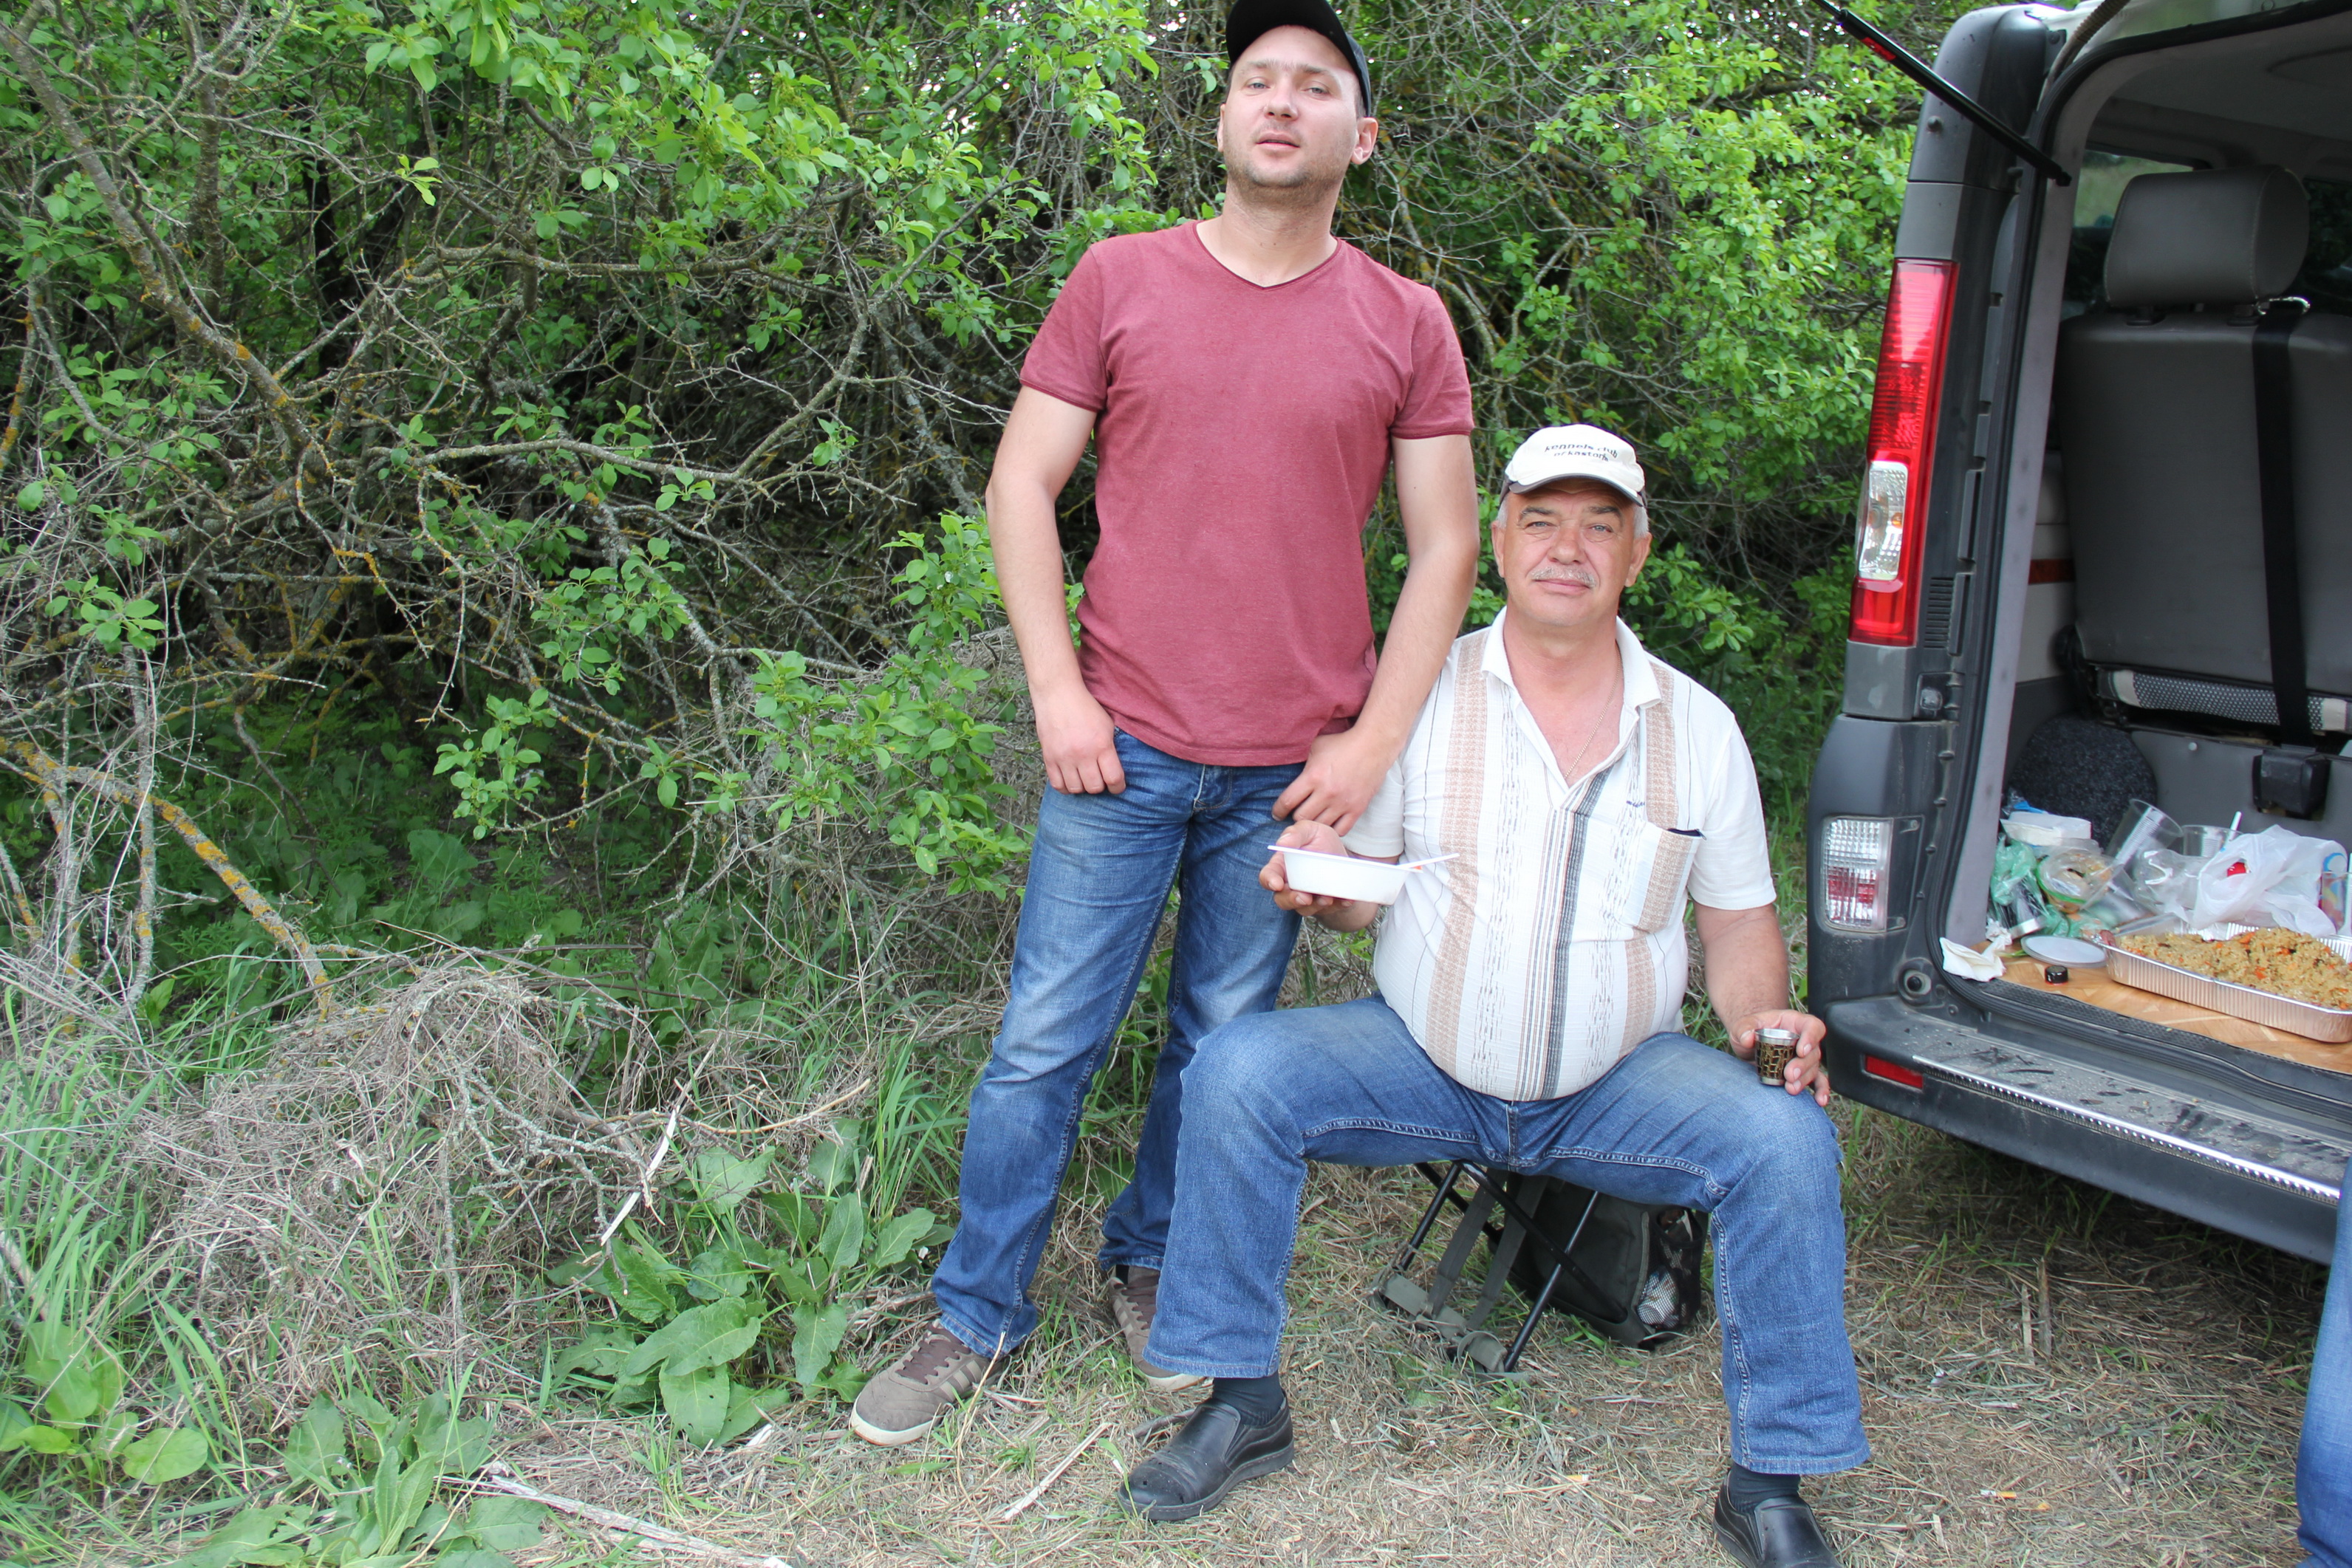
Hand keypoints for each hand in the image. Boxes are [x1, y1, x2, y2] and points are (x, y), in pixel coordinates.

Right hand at [1034, 684, 1123, 793]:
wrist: (1058, 695)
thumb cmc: (1085, 708)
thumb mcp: (1107, 725)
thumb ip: (1110, 749)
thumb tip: (1113, 771)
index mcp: (1101, 745)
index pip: (1114, 779)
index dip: (1118, 787)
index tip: (1117, 786)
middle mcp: (1083, 754)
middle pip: (1094, 788)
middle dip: (1100, 786)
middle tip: (1099, 779)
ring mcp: (1064, 757)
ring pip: (1076, 789)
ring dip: (1082, 787)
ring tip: (1084, 778)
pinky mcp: (1049, 758)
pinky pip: (1058, 785)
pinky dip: (1065, 787)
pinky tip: (1070, 779)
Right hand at [1260, 820, 1374, 926]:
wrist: (1343, 856)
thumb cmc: (1320, 841)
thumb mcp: (1310, 830)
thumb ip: (1295, 833)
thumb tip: (1282, 843)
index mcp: (1281, 866)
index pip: (1268, 876)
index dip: (1269, 881)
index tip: (1277, 884)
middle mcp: (1290, 886)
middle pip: (1283, 899)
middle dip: (1292, 900)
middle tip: (1304, 897)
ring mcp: (1307, 898)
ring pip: (1306, 909)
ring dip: (1316, 905)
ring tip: (1327, 898)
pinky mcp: (1325, 905)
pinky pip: (1331, 910)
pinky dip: (1339, 905)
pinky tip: (1346, 899)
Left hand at [1273, 727, 1391, 832]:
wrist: (1373, 746)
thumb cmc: (1342, 744)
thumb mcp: (1315, 746)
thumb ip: (1299, 760)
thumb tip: (1282, 766)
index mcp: (1313, 776)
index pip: (1287, 802)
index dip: (1278, 810)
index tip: (1277, 813)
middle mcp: (1327, 793)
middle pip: (1301, 818)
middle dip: (1294, 818)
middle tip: (1295, 815)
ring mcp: (1343, 803)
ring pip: (1320, 826)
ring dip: (1313, 824)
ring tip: (1311, 820)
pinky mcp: (1358, 808)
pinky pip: (1341, 830)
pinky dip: (1332, 830)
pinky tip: (1328, 824)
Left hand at [1732, 1010, 1831, 1106]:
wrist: (1751, 1044)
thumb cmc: (1751, 1030)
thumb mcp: (1743, 1025)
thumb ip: (1743, 1028)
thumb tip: (1747, 1039)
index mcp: (1795, 1023)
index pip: (1812, 1026)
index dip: (1811, 1038)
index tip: (1801, 1051)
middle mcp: (1804, 1040)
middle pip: (1813, 1052)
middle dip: (1802, 1066)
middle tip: (1789, 1075)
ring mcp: (1805, 1058)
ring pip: (1813, 1069)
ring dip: (1804, 1080)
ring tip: (1791, 1088)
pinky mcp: (1803, 1073)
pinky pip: (1817, 1081)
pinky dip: (1820, 1091)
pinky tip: (1820, 1101)